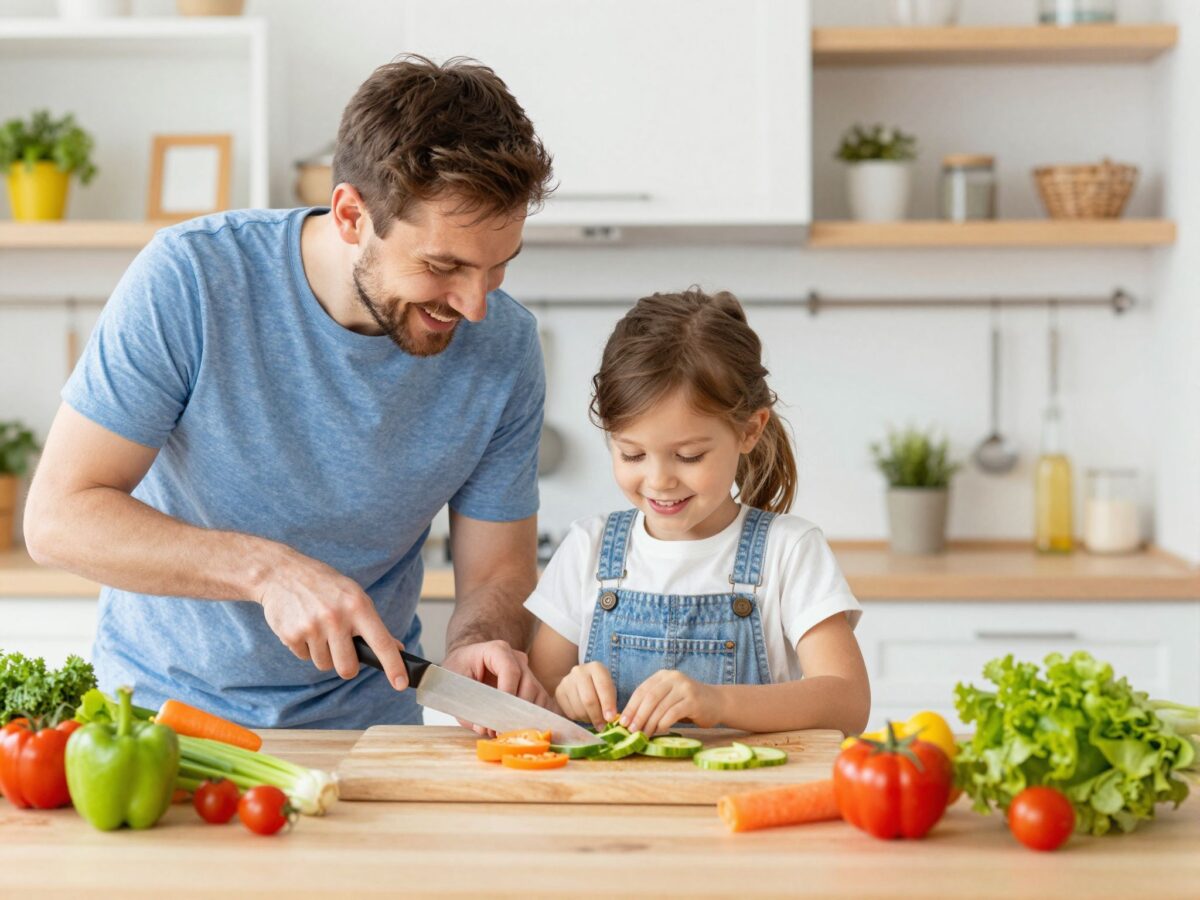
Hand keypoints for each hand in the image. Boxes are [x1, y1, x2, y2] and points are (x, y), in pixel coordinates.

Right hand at [256, 545, 408, 692]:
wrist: (282, 573)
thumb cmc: (325, 586)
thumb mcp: (354, 596)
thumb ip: (373, 624)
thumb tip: (397, 649)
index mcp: (357, 606)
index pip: (381, 642)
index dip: (393, 665)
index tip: (401, 683)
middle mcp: (336, 617)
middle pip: (348, 668)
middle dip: (346, 666)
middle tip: (342, 650)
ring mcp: (312, 627)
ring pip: (325, 664)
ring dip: (323, 653)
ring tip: (319, 628)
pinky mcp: (291, 635)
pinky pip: (305, 658)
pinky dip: (305, 647)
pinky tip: (303, 626)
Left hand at [441, 641, 550, 734]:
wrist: (467, 664)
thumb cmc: (460, 671)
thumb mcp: (455, 685)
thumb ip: (468, 706)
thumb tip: (484, 728)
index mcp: (496, 650)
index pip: (510, 670)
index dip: (507, 693)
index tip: (498, 715)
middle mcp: (517, 659)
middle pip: (528, 686)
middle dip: (514, 712)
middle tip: (498, 731)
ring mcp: (528, 672)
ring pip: (538, 696)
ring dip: (524, 718)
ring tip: (505, 732)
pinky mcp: (534, 687)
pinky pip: (543, 703)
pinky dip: (534, 719)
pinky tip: (521, 730)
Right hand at [554, 661, 617, 730]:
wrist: (583, 684)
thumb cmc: (601, 689)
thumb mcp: (610, 691)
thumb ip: (611, 703)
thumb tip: (609, 719)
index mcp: (596, 667)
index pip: (603, 686)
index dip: (608, 704)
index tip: (611, 719)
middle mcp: (579, 671)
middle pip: (588, 699)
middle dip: (597, 716)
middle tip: (602, 726)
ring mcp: (567, 681)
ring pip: (579, 708)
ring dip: (588, 719)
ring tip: (594, 720)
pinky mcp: (559, 691)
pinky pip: (570, 712)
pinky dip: (579, 719)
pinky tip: (584, 716)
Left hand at [620, 670, 721, 736]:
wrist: (718, 702)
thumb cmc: (688, 704)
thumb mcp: (669, 698)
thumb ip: (653, 704)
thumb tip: (630, 721)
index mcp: (663, 676)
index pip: (641, 690)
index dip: (630, 707)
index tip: (622, 722)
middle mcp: (673, 678)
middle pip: (649, 698)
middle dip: (638, 716)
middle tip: (631, 731)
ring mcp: (684, 688)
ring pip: (660, 707)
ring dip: (649, 723)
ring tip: (643, 735)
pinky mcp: (693, 700)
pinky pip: (673, 713)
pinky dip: (663, 723)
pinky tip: (659, 731)